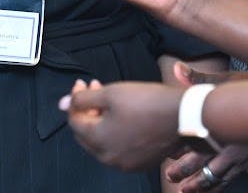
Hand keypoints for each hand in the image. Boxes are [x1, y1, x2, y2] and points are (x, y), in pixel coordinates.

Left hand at [60, 80, 184, 171]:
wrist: (184, 115)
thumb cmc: (147, 102)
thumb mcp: (111, 93)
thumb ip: (82, 99)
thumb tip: (62, 104)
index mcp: (98, 141)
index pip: (74, 121)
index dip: (75, 100)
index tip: (82, 83)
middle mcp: (109, 158)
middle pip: (86, 133)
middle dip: (87, 109)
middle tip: (94, 88)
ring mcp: (126, 163)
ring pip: (103, 141)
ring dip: (100, 119)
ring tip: (109, 99)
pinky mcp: (141, 163)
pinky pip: (120, 148)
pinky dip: (116, 132)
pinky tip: (124, 116)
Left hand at [167, 63, 247, 190]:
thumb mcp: (228, 82)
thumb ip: (199, 79)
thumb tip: (177, 68)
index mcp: (219, 125)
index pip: (192, 139)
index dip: (176, 147)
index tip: (164, 152)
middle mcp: (228, 144)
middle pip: (201, 161)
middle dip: (184, 171)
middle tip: (170, 176)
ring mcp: (240, 156)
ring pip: (216, 175)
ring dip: (200, 184)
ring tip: (186, 191)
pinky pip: (232, 178)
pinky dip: (220, 185)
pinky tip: (215, 188)